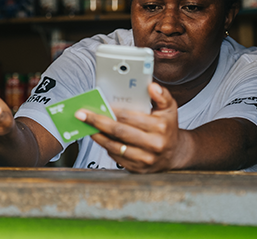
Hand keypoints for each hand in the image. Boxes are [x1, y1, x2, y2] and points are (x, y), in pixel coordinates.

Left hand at [74, 83, 191, 172]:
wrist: (174, 153)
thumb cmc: (167, 127)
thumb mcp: (169, 108)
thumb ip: (161, 95)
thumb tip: (152, 86)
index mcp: (160, 127)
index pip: (128, 117)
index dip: (110, 111)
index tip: (98, 105)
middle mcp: (154, 145)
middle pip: (118, 132)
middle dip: (97, 122)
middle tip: (82, 115)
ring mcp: (146, 160)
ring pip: (115, 147)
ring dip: (98, 136)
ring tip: (87, 126)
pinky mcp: (138, 170)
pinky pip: (116, 158)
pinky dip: (106, 147)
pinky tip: (100, 138)